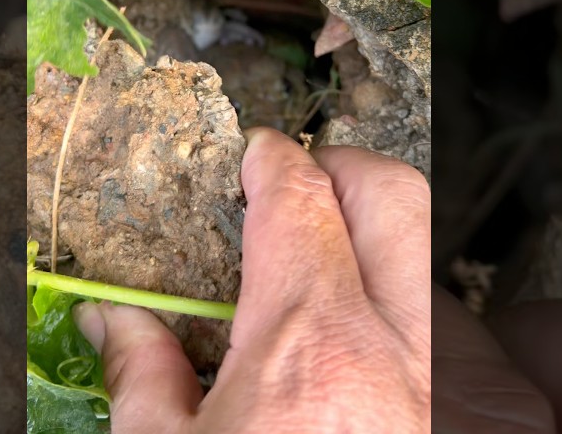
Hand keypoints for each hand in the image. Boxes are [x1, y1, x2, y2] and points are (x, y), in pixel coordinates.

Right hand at [72, 127, 430, 431]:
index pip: (302, 200)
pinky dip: (392, 302)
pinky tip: (344, 334)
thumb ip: (143, 378)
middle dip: (342, 169)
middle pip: (393, 197)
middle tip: (298, 185)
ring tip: (319, 258)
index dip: (273, 158)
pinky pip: (432, 321)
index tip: (254, 154)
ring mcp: (431, 383)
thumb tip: (116, 322)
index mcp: (305, 345)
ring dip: (373, 234)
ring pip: (425, 255)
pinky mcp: (445, 410)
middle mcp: (390, 350)